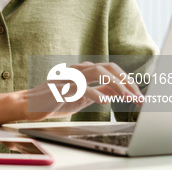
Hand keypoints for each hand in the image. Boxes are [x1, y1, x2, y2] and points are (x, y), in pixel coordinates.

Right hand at [24, 61, 142, 120]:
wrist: (30, 104)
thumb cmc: (56, 100)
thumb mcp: (84, 96)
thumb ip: (100, 91)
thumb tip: (120, 90)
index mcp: (85, 72)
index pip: (112, 70)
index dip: (129, 82)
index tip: (140, 97)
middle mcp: (79, 70)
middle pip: (108, 68)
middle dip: (127, 83)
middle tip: (139, 99)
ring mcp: (70, 77)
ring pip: (97, 72)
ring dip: (117, 86)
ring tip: (128, 98)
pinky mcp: (62, 87)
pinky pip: (80, 87)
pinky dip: (95, 94)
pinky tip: (105, 103)